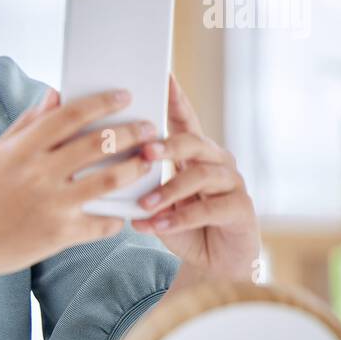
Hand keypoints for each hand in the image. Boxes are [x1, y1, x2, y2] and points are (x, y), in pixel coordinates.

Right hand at [0, 87, 161, 280]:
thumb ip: (28, 124)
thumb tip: (55, 94)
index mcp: (23, 149)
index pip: (70, 115)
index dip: (102, 102)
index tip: (125, 95)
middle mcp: (39, 174)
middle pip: (98, 144)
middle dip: (132, 132)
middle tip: (151, 129)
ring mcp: (52, 205)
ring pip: (110, 180)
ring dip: (137, 168)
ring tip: (149, 161)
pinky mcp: (60, 235)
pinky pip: (102, 223)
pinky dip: (118, 216)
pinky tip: (124, 211)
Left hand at [130, 74, 259, 282]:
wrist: (214, 263)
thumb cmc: (179, 223)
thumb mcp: (153, 199)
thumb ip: (137, 179)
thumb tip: (100, 160)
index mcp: (194, 153)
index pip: (184, 120)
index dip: (176, 98)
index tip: (163, 76)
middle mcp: (217, 161)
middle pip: (193, 142)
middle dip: (167, 145)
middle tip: (144, 152)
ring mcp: (232, 184)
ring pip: (202, 175)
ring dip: (169, 190)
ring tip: (144, 204)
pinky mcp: (240, 209)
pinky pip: (211, 209)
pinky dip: (180, 218)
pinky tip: (157, 225)